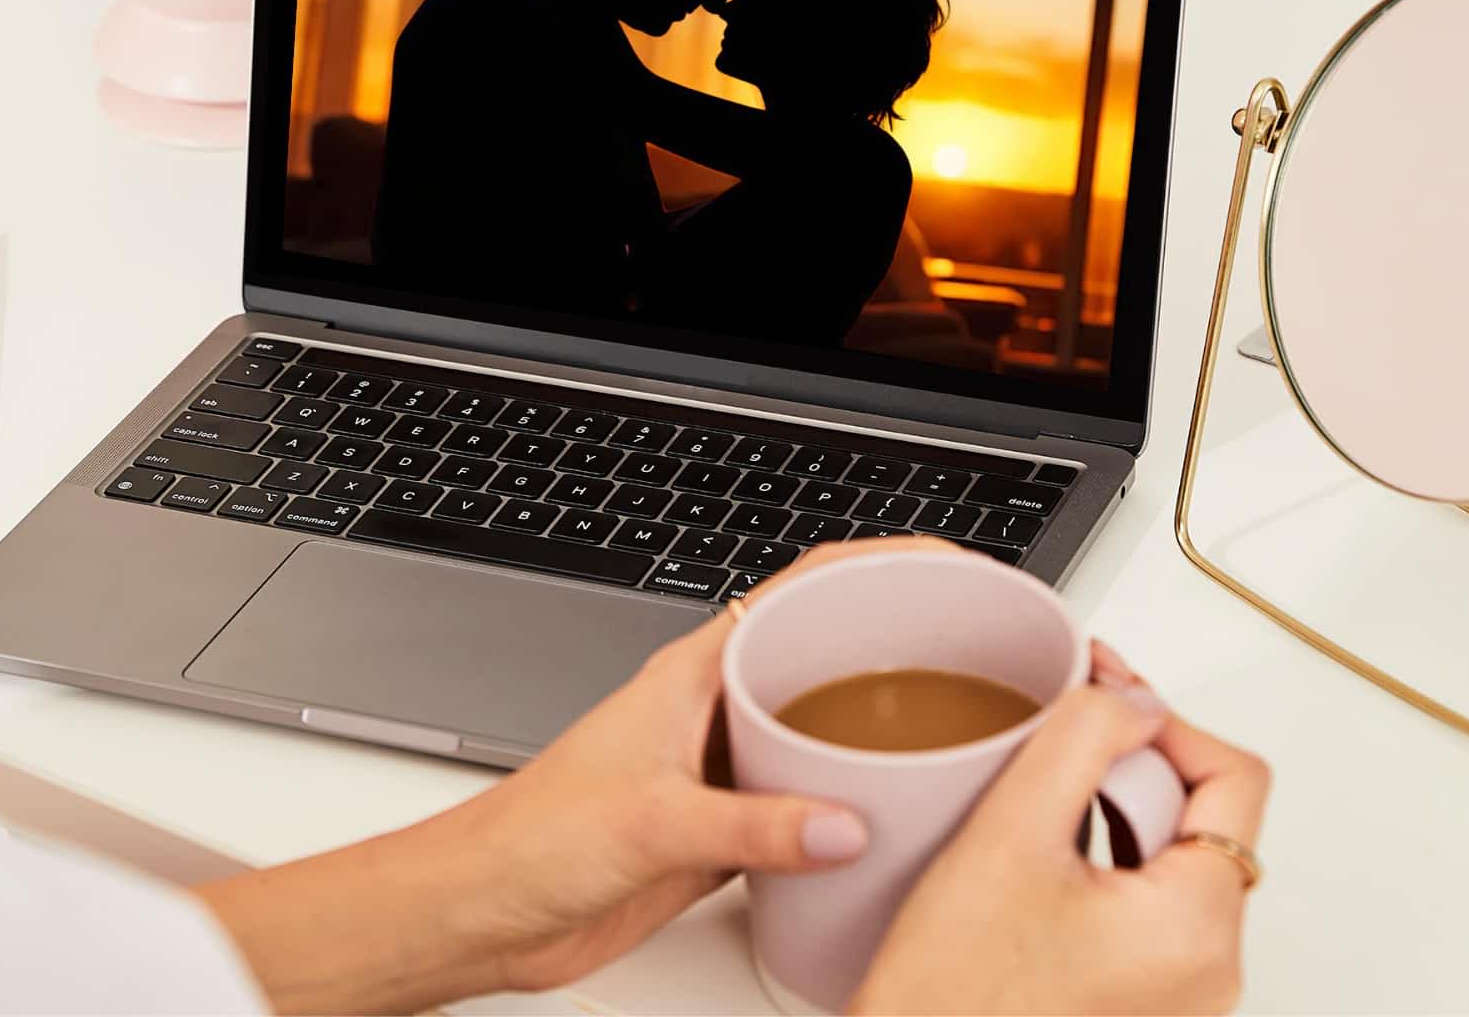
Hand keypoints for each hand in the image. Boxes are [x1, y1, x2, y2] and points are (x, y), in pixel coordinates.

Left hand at [211, 538, 956, 1014]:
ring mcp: (722, 765)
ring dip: (880, 729)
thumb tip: (845, 822)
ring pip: (821, 727)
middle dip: (898, 641)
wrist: (490, 907)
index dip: (876, 562)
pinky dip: (853, 806)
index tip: (945, 561)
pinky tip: (892, 826)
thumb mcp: (652, 824)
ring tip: (956, 737)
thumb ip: (750, 827)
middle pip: (823, 651)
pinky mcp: (723, 828)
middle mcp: (715, 706)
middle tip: (978, 653)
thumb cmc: (535, 838)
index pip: (799, 587)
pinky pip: (805, 800)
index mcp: (697, 669)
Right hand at [850, 641, 1270, 1015]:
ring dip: (1113, 809)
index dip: (1164, 718)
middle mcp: (1210, 974)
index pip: (1235, 777)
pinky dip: (1104, 860)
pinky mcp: (1146, 1005)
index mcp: (1198, 930)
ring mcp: (1181, 997)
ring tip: (1036, 808)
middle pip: (1205, 817)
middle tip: (1053, 747)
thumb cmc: (951, 993)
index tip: (1100, 695)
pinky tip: (1039, 860)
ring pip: (1172, 859)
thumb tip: (1138, 698)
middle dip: (1131, 764)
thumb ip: (1084, 740)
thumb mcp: (1009, 832)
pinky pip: (1148, 906)